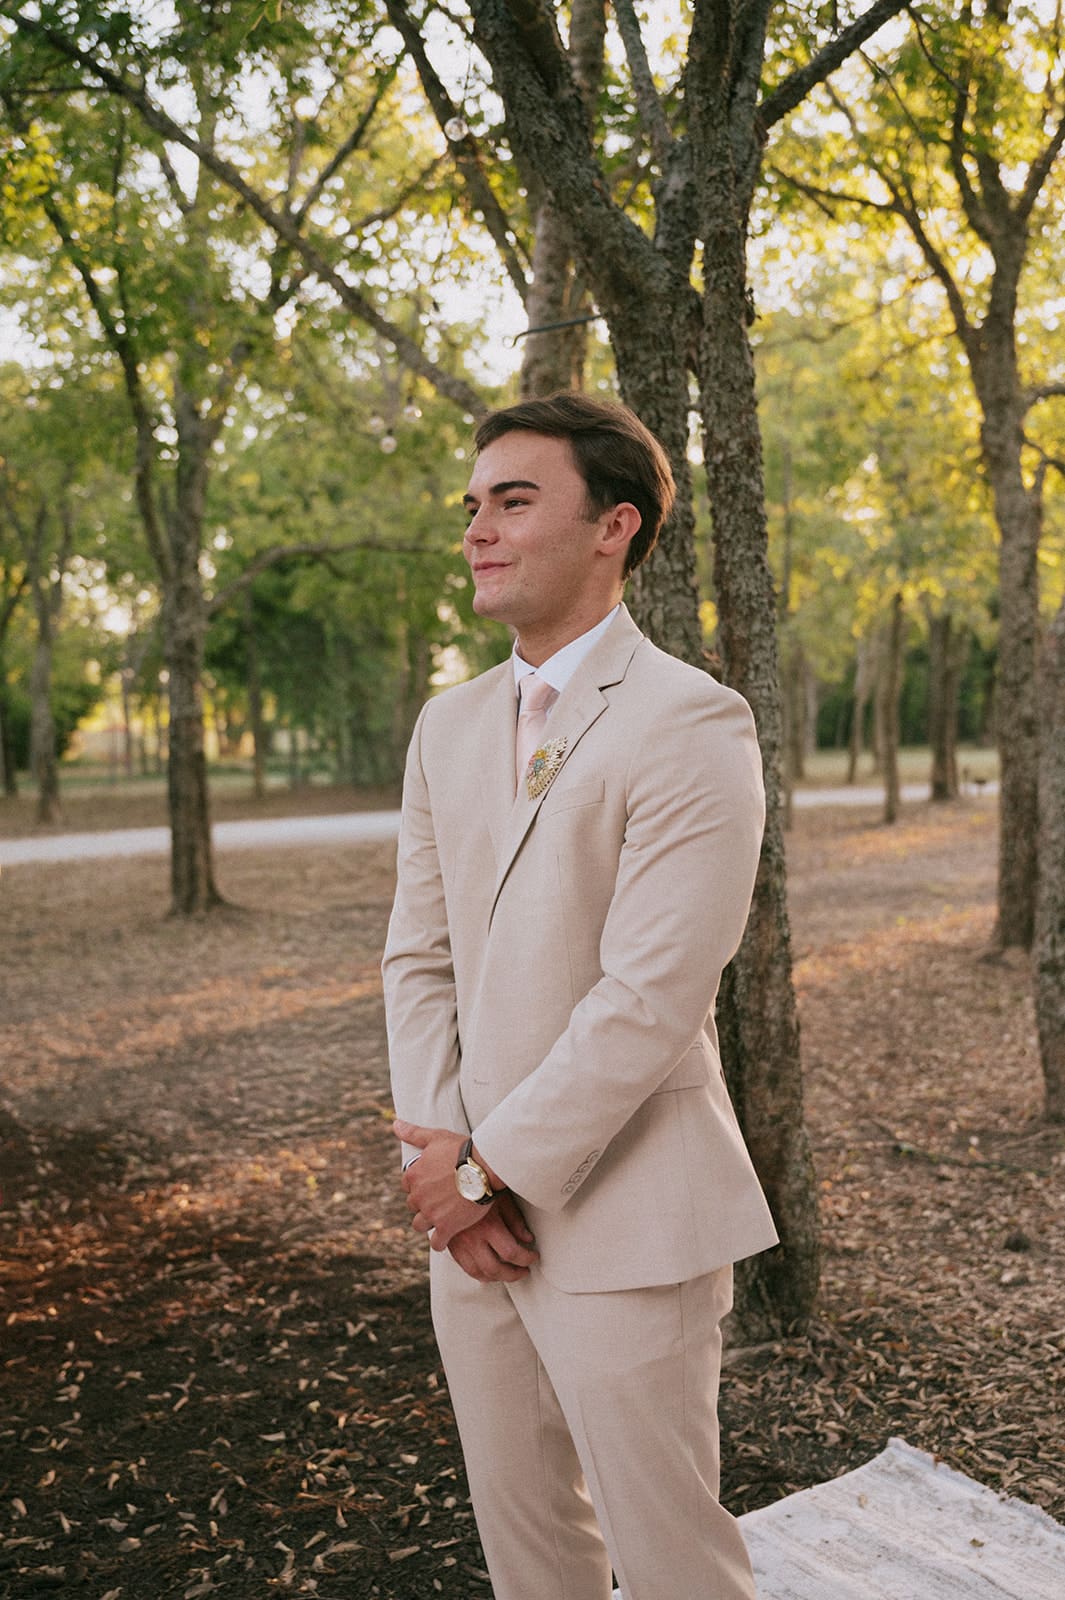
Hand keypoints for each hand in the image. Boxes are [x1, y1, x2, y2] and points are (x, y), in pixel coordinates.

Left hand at [393, 1118, 504, 1250]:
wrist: (484, 1167)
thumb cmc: (461, 1149)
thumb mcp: (435, 1137)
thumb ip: (413, 1133)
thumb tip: (395, 1124)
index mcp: (413, 1176)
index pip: (407, 1186)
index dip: (419, 1185)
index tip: (431, 1184)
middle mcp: (418, 1196)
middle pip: (413, 1205)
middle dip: (423, 1204)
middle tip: (439, 1200)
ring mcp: (431, 1213)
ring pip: (420, 1225)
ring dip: (428, 1223)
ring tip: (440, 1219)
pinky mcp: (446, 1227)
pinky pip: (437, 1242)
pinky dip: (440, 1242)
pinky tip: (447, 1237)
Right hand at [448, 1191, 538, 1281]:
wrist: (454, 1181)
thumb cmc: (480, 1185)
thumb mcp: (502, 1199)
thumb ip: (515, 1221)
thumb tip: (527, 1239)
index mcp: (488, 1226)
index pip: (511, 1253)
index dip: (526, 1258)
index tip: (533, 1257)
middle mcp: (472, 1239)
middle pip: (495, 1269)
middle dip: (513, 1274)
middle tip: (524, 1270)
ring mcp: (459, 1244)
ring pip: (479, 1273)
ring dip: (496, 1277)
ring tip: (508, 1273)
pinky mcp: (451, 1245)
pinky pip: (465, 1268)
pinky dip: (479, 1274)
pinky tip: (489, 1271)